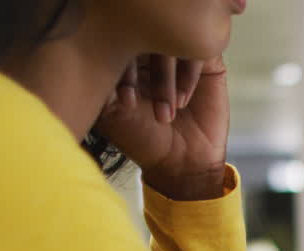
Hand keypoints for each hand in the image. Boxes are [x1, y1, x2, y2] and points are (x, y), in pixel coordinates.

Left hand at [96, 54, 230, 200]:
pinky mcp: (208, 64)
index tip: (125, 99)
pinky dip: (188, 78)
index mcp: (126, 56)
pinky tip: (181, 103)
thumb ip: (102, 83)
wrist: (181, 161)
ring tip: (165, 113)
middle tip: (142, 103)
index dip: (119, 64)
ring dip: (166, 80)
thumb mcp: (113, 113)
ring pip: (173, 46)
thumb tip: (94, 56)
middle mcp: (153, 51)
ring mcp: (182, 55)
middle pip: (147, 37)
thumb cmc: (143, 138)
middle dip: (143, 73)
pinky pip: (200, 55)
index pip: (119, 40)